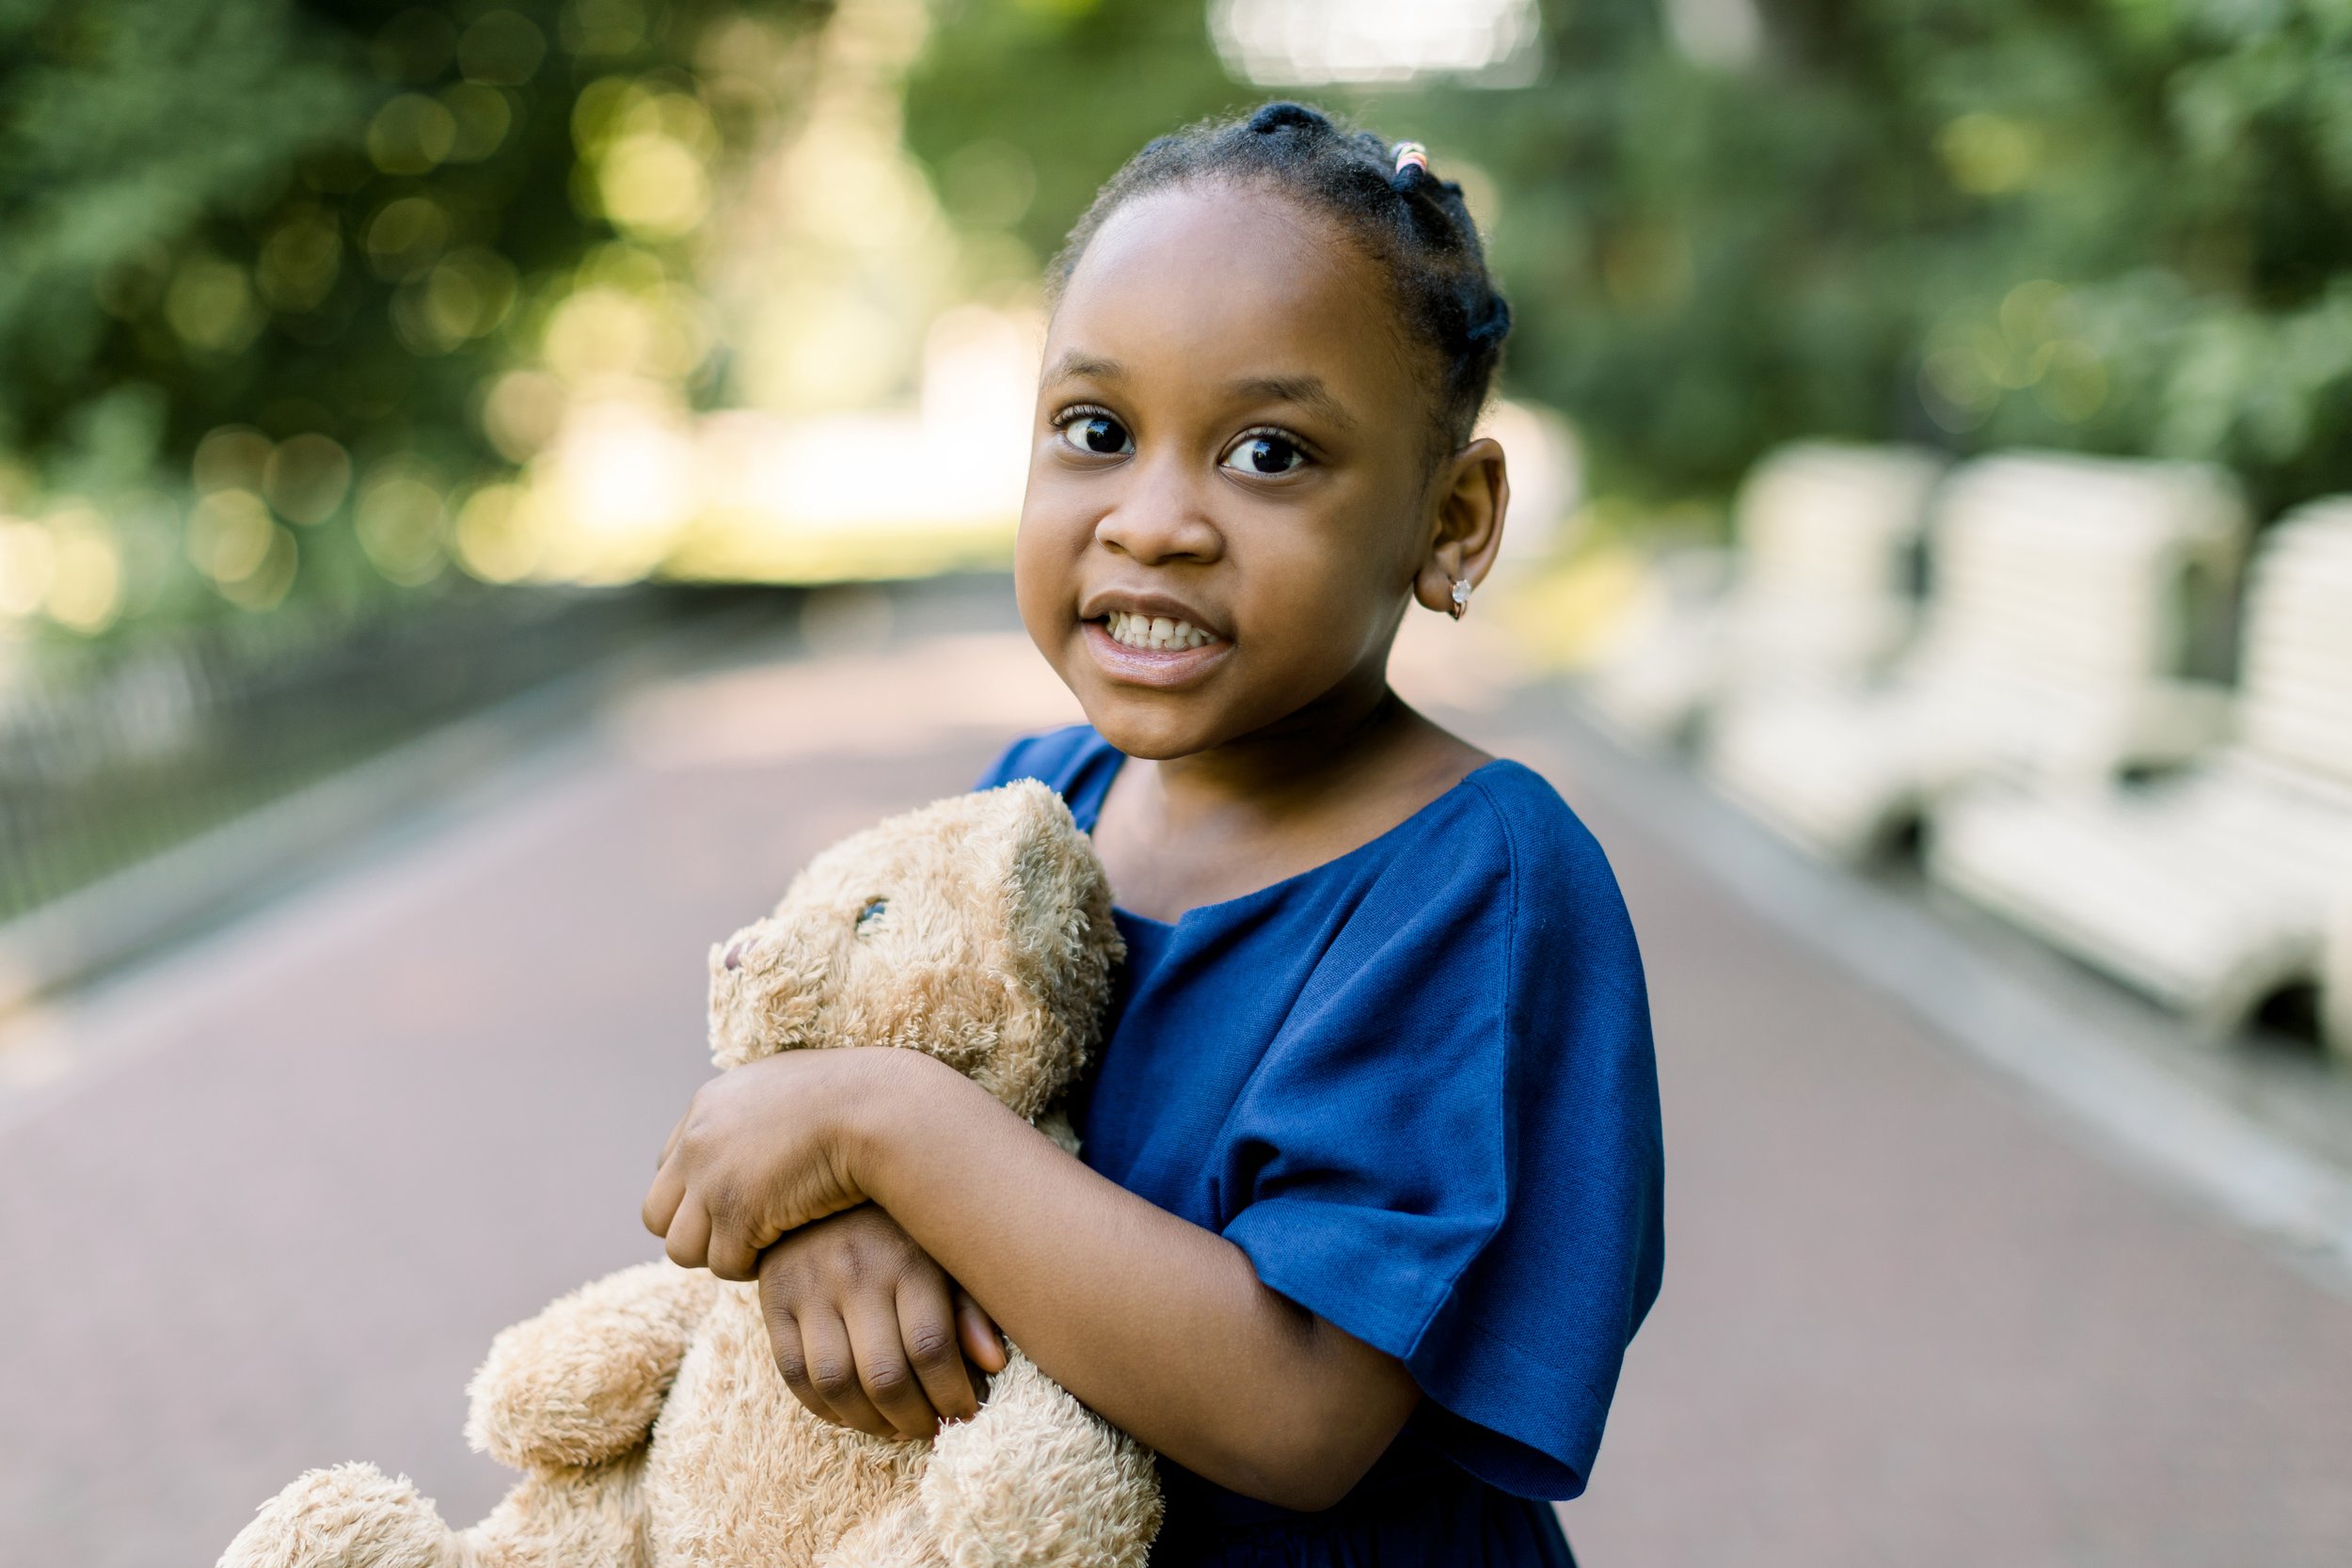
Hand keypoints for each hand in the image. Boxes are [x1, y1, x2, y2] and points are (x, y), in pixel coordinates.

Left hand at [643, 1049, 893, 1279]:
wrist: (881, 1108)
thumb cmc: (857, 1100)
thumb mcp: (790, 1089)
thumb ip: (759, 1110)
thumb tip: (757, 1131)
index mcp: (708, 1105)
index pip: (669, 1168)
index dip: (700, 1195)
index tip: (739, 1204)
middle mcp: (697, 1141)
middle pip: (658, 1214)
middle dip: (697, 1232)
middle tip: (743, 1235)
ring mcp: (712, 1178)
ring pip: (682, 1249)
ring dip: (721, 1255)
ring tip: (763, 1246)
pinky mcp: (737, 1213)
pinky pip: (725, 1264)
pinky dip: (752, 1267)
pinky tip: (785, 1249)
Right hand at [757, 1205, 1008, 1440]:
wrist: (825, 1174)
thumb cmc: (904, 1225)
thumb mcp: (946, 1250)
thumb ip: (971, 1306)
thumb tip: (995, 1364)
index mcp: (907, 1258)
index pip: (931, 1348)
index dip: (953, 1394)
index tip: (968, 1412)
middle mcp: (855, 1271)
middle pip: (884, 1374)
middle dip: (917, 1418)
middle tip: (936, 1428)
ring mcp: (809, 1286)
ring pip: (836, 1383)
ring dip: (871, 1423)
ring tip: (898, 1428)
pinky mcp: (775, 1299)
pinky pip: (794, 1374)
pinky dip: (825, 1408)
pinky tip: (854, 1414)